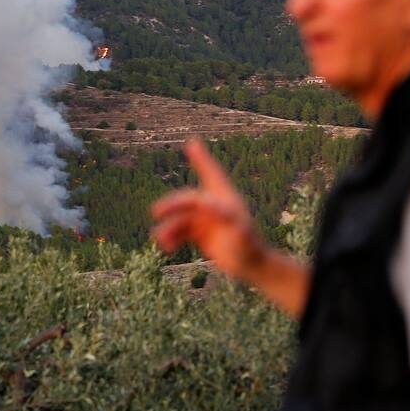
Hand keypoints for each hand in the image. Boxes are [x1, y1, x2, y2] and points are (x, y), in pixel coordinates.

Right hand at [150, 138, 265, 280]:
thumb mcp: (239, 230)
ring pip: (181, 219)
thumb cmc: (250, 246)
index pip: (211, 174)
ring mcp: (205, 220)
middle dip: (173, 204)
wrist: (252, 266)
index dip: (201, 159)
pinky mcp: (200, 234)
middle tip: (157, 211)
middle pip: (188, 200)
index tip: (192, 144)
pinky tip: (167, 247)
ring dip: (170, 227)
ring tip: (162, 240)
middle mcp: (213, 206)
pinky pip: (180, 232)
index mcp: (224, 198)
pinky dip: (172, 238)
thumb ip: (224, 215)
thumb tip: (204, 203)